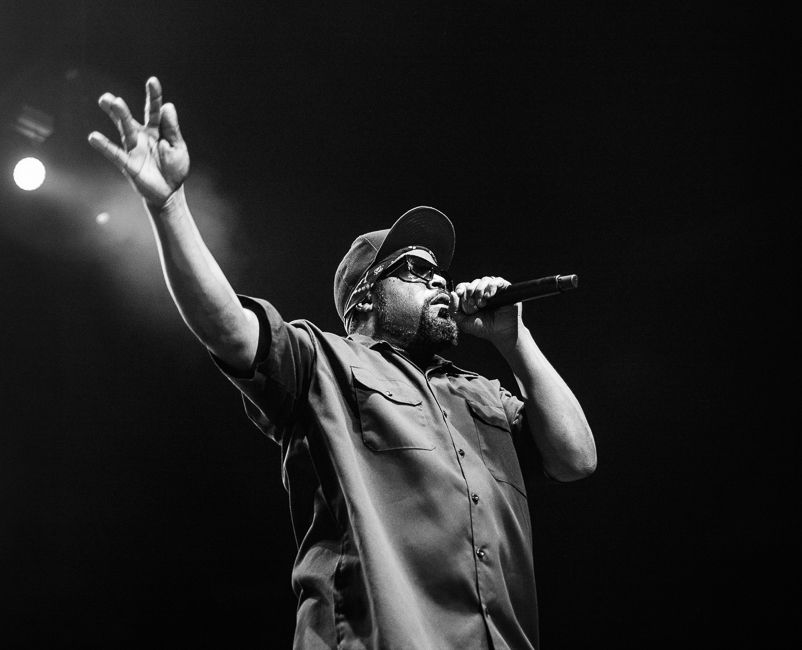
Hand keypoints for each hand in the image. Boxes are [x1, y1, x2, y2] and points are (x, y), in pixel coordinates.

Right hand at [88, 77, 188, 207]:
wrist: (170, 191)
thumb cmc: (175, 168)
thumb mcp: (178, 147)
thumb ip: (172, 129)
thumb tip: (168, 106)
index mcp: (157, 130)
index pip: (154, 110)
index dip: (154, 96)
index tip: (152, 81)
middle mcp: (142, 136)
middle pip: (130, 118)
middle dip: (122, 106)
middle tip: (113, 96)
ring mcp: (134, 149)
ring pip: (124, 130)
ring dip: (117, 116)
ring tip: (108, 101)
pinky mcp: (129, 164)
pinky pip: (116, 154)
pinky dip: (105, 146)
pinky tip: (94, 137)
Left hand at [449, 276, 521, 343]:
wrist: (501, 334)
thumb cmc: (484, 329)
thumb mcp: (464, 322)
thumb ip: (454, 310)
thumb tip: (452, 294)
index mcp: (473, 298)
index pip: (464, 286)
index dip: (461, 288)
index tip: (459, 294)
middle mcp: (483, 293)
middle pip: (474, 282)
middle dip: (470, 291)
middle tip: (473, 303)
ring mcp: (494, 290)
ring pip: (484, 279)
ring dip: (480, 289)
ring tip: (482, 303)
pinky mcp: (505, 290)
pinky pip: (497, 281)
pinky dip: (491, 286)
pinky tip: (489, 296)